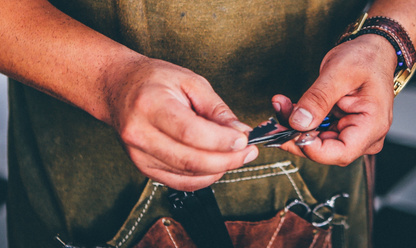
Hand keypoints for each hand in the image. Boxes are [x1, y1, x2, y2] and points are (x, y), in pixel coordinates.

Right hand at [107, 58, 257, 190]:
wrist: (118, 88)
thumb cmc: (154, 80)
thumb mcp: (190, 82)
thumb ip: (216, 109)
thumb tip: (240, 133)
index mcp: (151, 105)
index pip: (191, 132)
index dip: (221, 141)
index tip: (244, 140)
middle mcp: (140, 134)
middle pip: (190, 160)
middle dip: (227, 160)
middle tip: (248, 153)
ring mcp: (139, 155)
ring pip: (187, 175)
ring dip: (218, 170)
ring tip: (236, 156)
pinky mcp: (143, 167)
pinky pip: (179, 182)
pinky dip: (203, 178)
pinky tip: (216, 166)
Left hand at [272, 34, 396, 165]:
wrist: (370, 51)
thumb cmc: (364, 59)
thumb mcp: (339, 73)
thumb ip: (318, 99)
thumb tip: (298, 122)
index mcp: (372, 126)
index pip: (341, 153)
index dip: (311, 148)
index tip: (289, 132)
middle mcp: (364, 137)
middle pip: (324, 150)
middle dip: (295, 135)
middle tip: (275, 118)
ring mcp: (350, 134)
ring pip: (314, 142)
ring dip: (293, 127)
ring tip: (280, 105)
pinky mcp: (338, 128)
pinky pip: (314, 132)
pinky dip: (298, 122)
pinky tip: (287, 107)